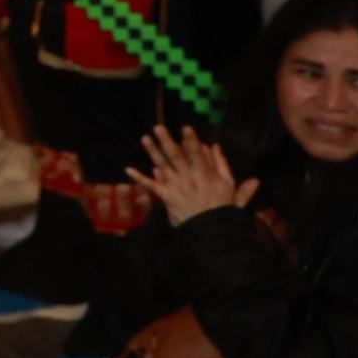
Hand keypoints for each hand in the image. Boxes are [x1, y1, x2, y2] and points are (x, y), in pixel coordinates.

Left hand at [126, 125, 259, 225]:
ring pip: (162, 166)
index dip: (191, 141)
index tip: (185, 128)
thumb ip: (223, 165)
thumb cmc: (222, 207)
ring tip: (145, 138)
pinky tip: (128, 169)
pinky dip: (139, 178)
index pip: (197, 155)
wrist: (211, 230)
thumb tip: (216, 146)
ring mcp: (175, 186)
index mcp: (205, 174)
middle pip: (176, 157)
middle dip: (167, 141)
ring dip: (152, 152)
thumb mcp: (230, 186)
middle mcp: (188, 178)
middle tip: (158, 127)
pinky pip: (151, 186)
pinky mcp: (166, 196)